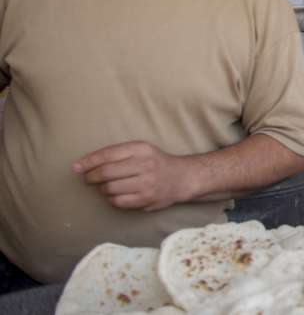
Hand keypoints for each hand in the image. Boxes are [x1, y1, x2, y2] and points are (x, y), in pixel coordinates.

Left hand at [73, 141, 191, 210]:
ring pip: (110, 188)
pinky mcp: (146, 198)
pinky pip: (118, 201)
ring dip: (103, 189)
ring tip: (107, 187)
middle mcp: (144, 164)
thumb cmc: (155, 162)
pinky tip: (117, 195)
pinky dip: (112, 199)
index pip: (108, 154)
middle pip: (106, 172)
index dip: (88, 161)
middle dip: (91, 177)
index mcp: (141, 148)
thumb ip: (117, 154)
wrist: (182, 177)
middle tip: (88, 179)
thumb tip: (83, 165)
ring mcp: (146, 182)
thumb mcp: (141, 150)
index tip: (76, 167)